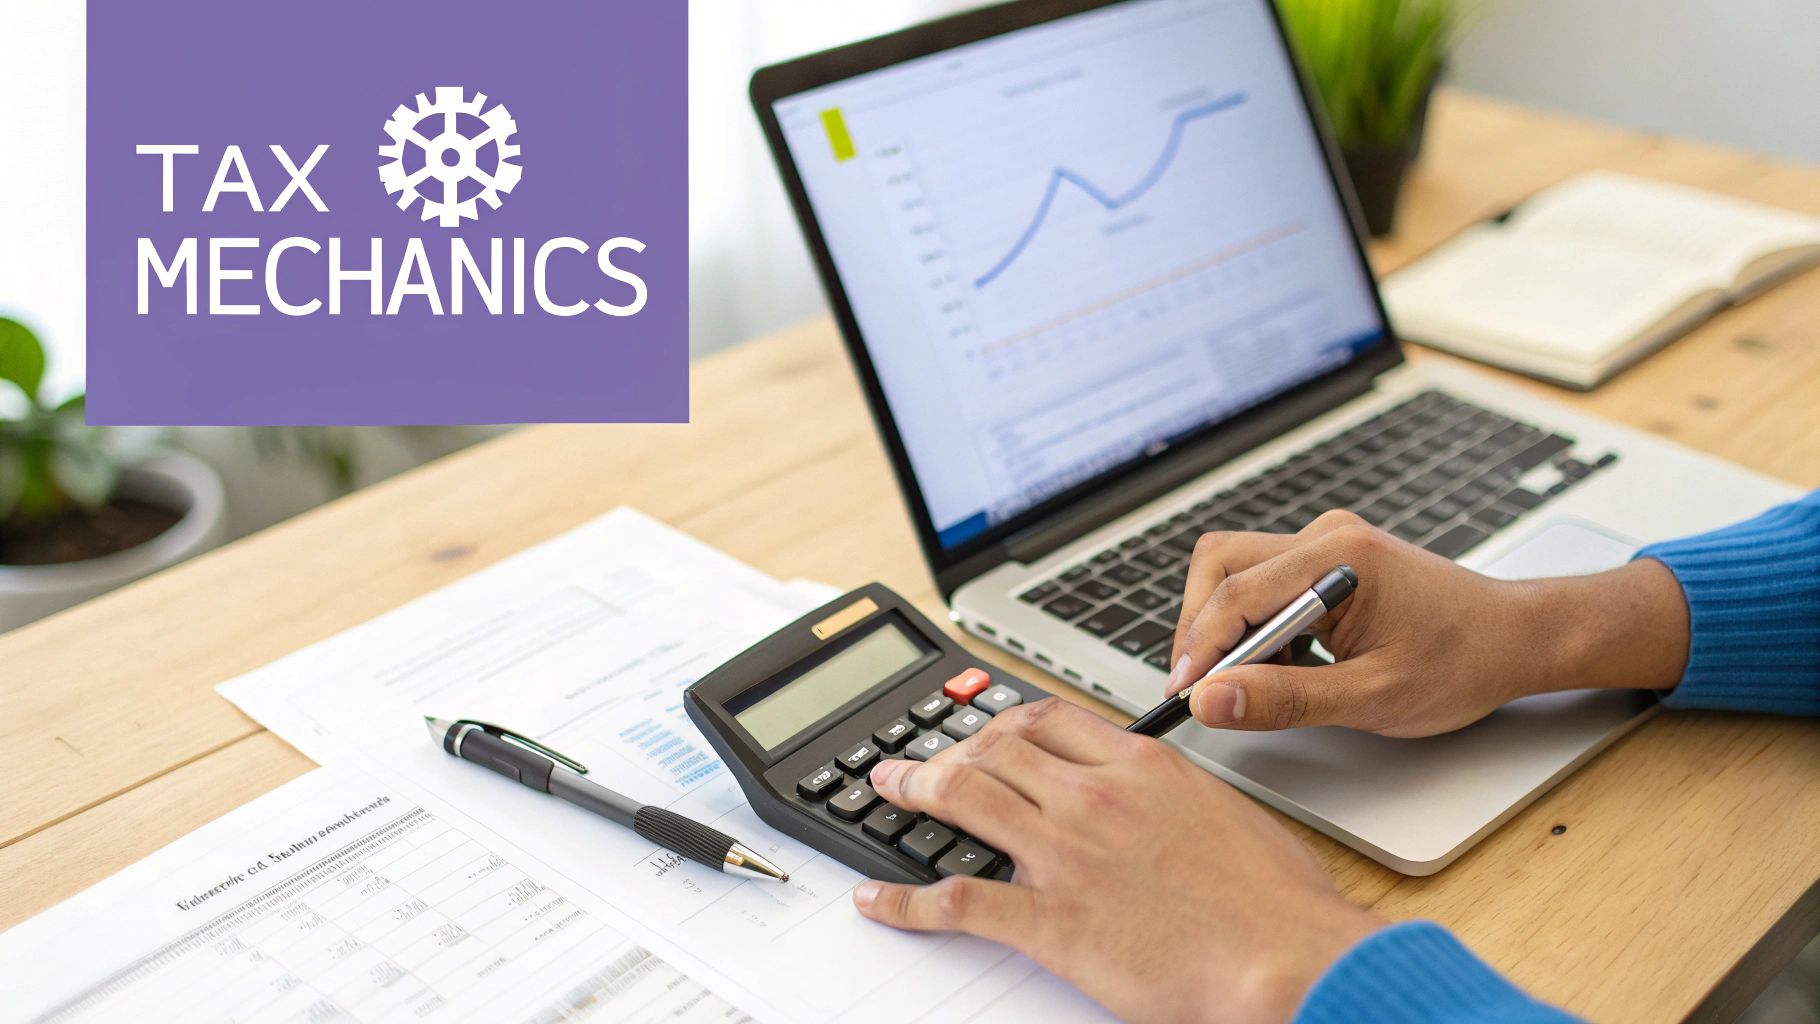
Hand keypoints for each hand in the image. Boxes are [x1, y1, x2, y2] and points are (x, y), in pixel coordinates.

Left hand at [852, 698, 1382, 1022]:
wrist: (1287, 958)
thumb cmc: (1275, 901)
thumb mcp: (1228, 812)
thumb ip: (1174, 792)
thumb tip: (1151, 795)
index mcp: (1141, 766)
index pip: (1048, 720)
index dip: (1003, 723)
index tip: (987, 732)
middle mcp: (1092, 798)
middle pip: (995, 749)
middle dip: (946, 749)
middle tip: (918, 760)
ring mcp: (1065, 856)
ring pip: (963, 797)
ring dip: (914, 790)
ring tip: (888, 791)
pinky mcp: (1048, 921)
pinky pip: (956, 900)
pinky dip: (904, 899)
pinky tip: (880, 899)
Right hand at [1167, 510, 1690, 736]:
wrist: (1515, 639)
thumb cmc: (1461, 664)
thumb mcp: (1372, 698)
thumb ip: (1285, 700)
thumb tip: (1212, 699)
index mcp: (1337, 558)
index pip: (1234, 594)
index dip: (1198, 647)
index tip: (1183, 694)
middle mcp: (1324, 536)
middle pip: (1220, 566)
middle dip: (1200, 629)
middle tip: (1203, 687)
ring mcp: (1324, 543)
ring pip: (1235, 572)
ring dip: (1226, 627)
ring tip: (1248, 680)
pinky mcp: (1326, 560)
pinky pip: (1263, 582)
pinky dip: (1254, 625)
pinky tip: (1282, 665)